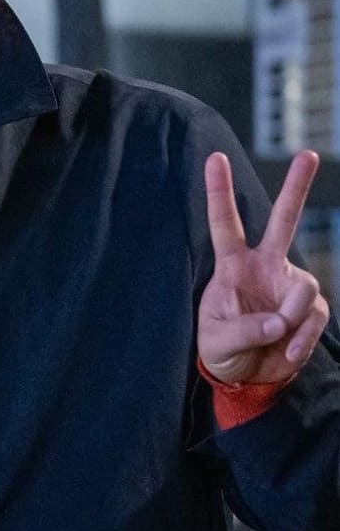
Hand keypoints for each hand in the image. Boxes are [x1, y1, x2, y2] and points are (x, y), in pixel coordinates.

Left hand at [198, 150, 330, 384]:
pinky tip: (289, 353)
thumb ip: (244, 330)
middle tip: (308, 154)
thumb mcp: (217, 342)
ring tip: (279, 338)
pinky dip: (304, 339)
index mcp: (233, 265)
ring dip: (293, 316)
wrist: (245, 376)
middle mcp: (265, 266)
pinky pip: (314, 317)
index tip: (214, 158)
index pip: (225, 223)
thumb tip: (280, 321)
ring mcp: (289, 285)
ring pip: (305, 287)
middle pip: (283, 220)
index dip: (220, 192)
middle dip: (296, 188)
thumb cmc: (221, 350)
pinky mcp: (308, 310)